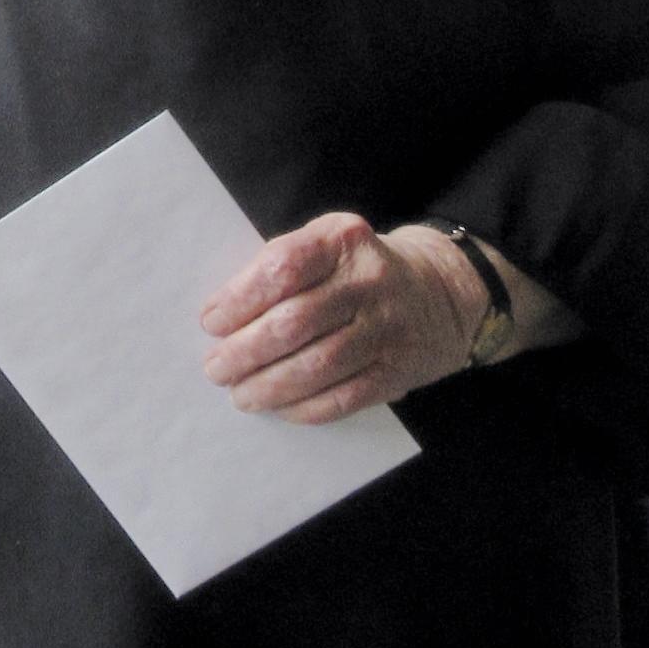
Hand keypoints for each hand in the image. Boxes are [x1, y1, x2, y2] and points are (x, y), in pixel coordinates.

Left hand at [200, 214, 488, 425]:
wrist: (437, 293)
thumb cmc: (357, 271)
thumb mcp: (327, 245)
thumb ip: (282, 268)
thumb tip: (223, 320)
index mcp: (342, 239)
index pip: (282, 268)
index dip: (239, 299)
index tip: (211, 322)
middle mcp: (369, 280)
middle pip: (294, 322)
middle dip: (244, 351)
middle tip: (216, 368)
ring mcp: (387, 327)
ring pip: (316, 366)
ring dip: (268, 386)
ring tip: (240, 394)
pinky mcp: (397, 370)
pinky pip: (343, 397)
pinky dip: (302, 407)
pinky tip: (279, 408)